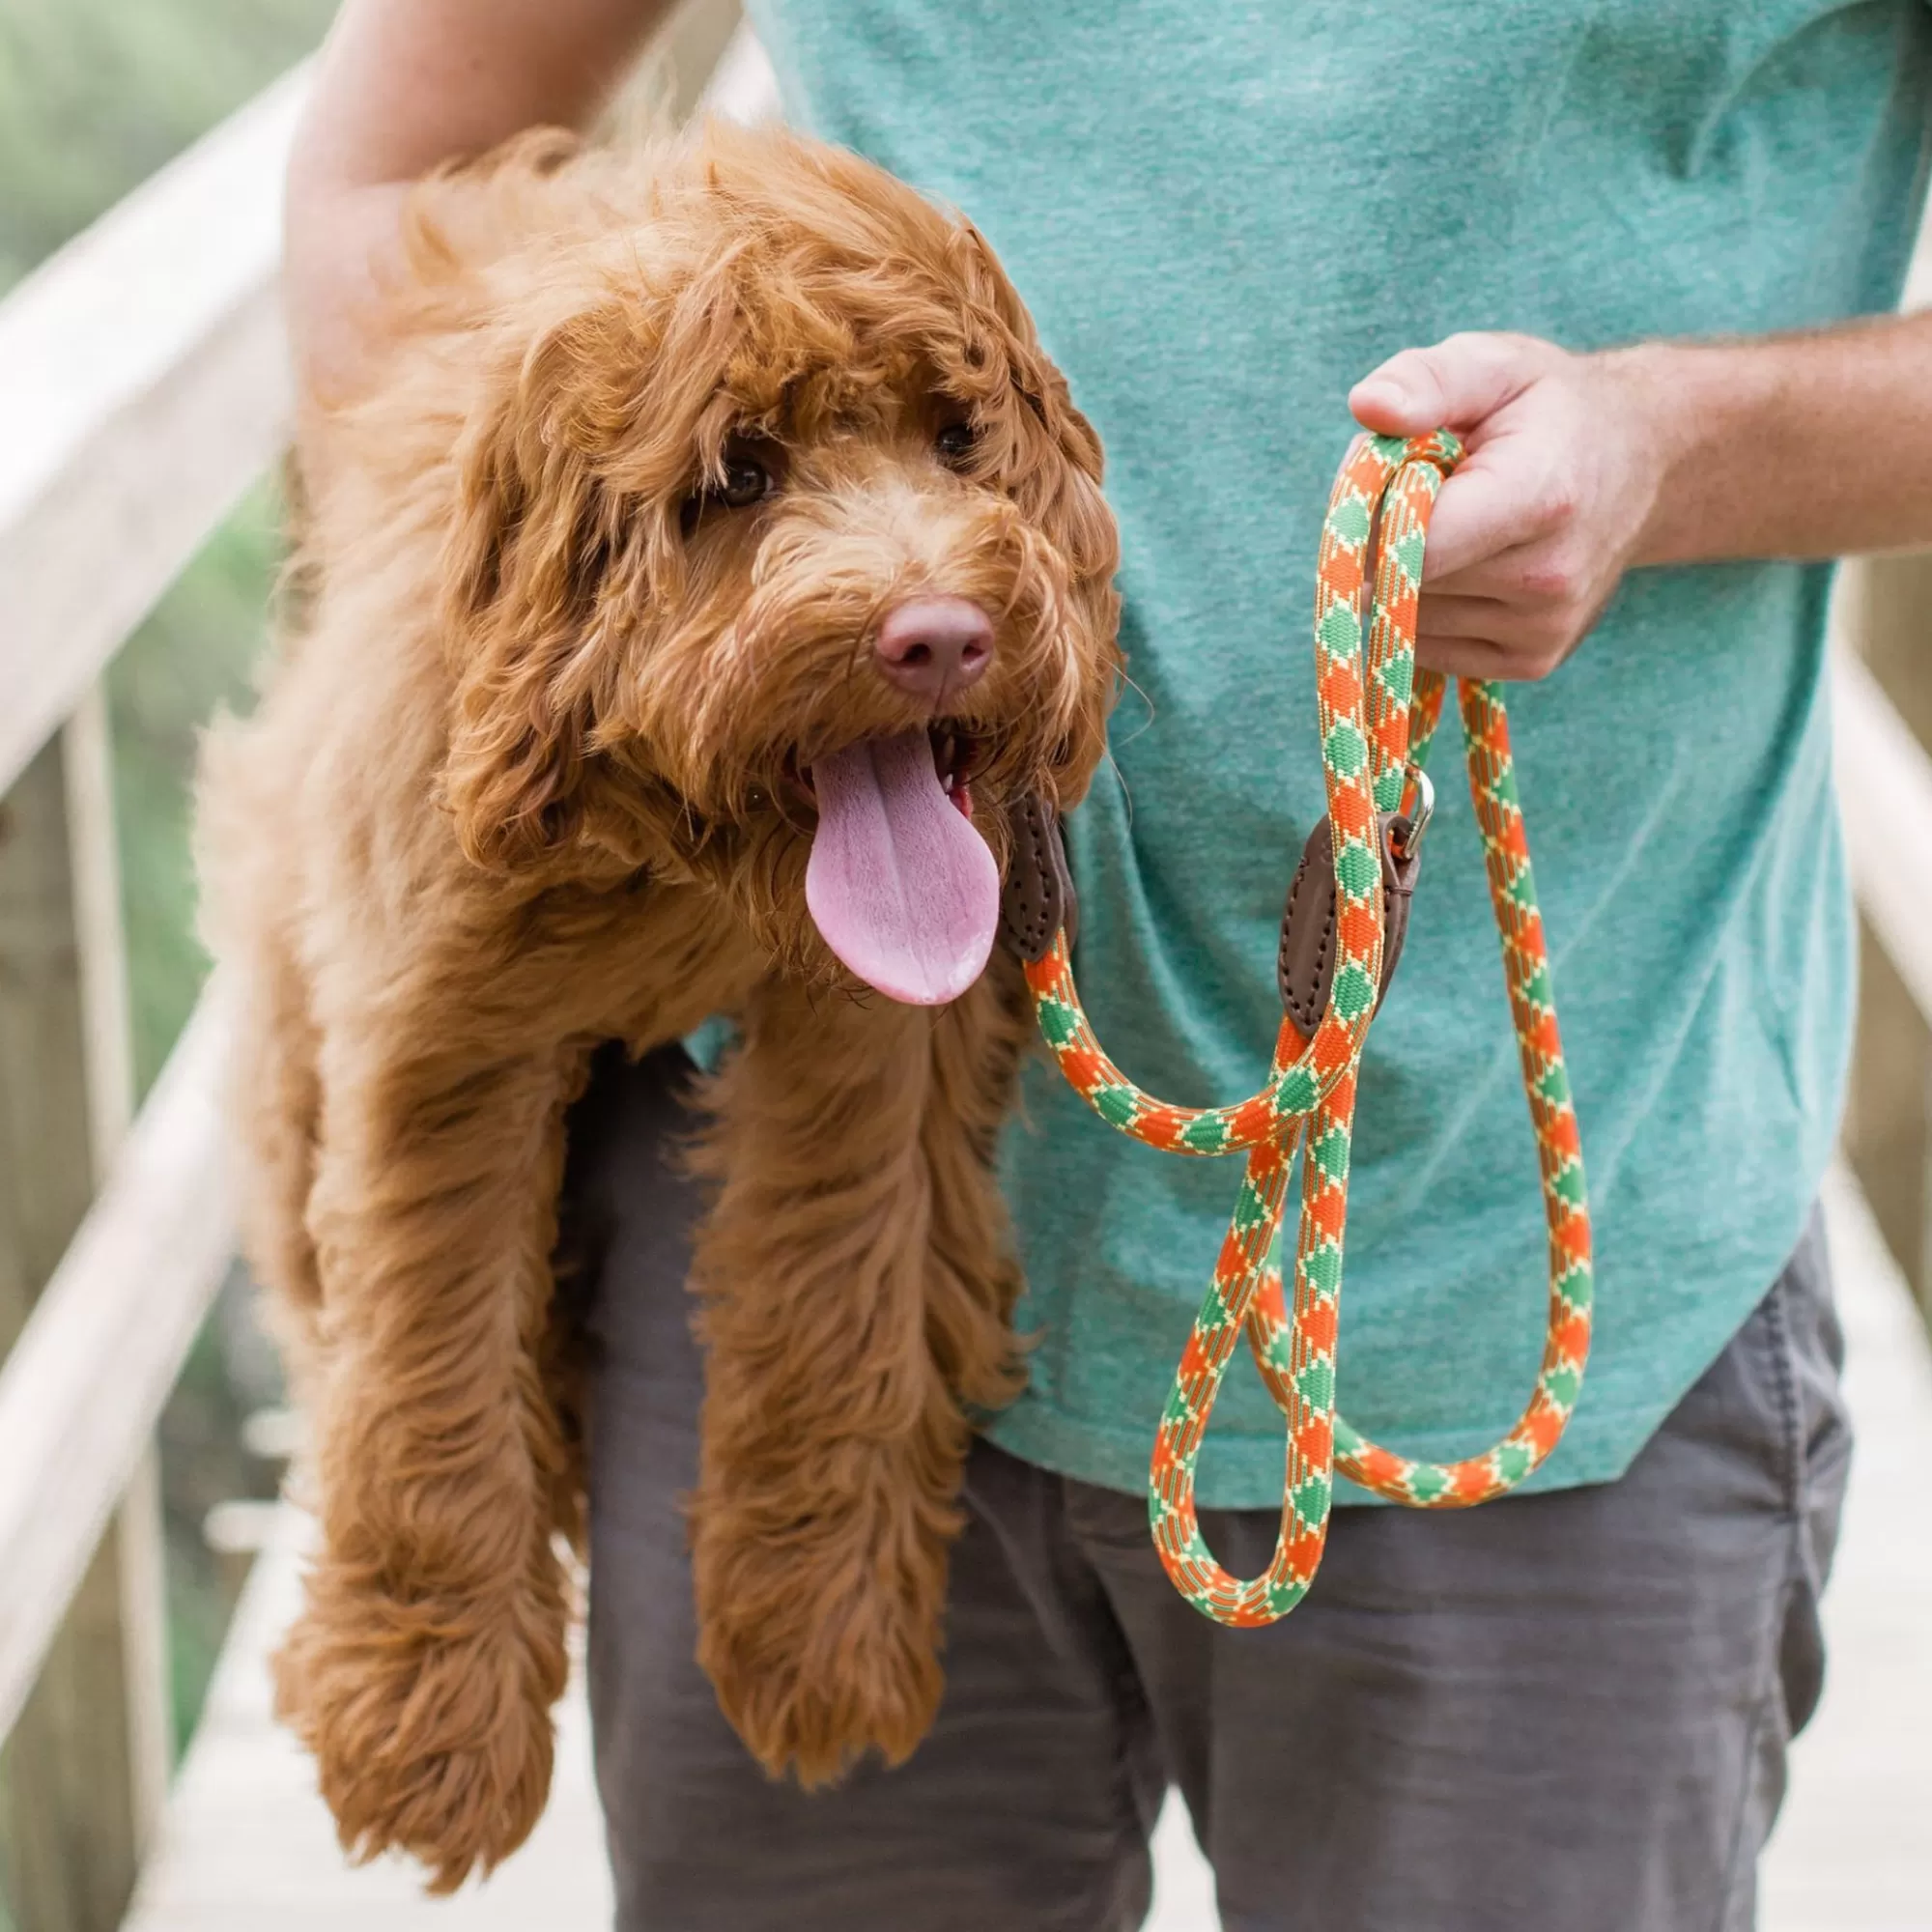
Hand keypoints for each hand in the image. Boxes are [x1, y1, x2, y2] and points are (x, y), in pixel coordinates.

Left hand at [1348, 333, 1673, 680]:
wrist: (1647, 461)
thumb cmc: (1551, 408)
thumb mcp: (1494, 365)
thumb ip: (1427, 380)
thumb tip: (1367, 405)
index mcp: (1539, 499)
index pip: (1414, 546)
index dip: (1377, 517)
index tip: (1391, 477)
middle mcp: (1548, 579)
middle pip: (1404, 584)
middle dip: (1391, 538)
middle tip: (1433, 491)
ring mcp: (1545, 630)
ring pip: (1411, 620)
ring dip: (1409, 575)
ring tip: (1460, 522)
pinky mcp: (1533, 661)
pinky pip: (1432, 648)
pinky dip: (1429, 608)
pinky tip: (1470, 562)